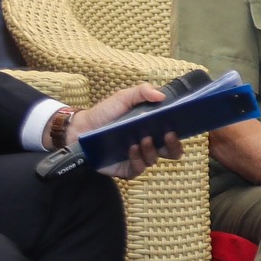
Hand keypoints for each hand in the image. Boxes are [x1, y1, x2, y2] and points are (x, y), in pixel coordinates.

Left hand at [67, 83, 184, 179]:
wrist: (81, 128)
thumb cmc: (104, 113)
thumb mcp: (123, 97)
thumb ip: (142, 91)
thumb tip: (162, 96)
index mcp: (152, 129)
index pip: (173, 135)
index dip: (180, 135)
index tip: (178, 127)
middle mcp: (148, 145)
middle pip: (171, 152)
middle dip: (174, 146)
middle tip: (169, 135)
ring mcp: (137, 158)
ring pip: (154, 159)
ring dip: (152, 150)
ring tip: (144, 139)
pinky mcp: (126, 169)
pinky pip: (138, 169)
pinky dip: (138, 159)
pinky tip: (132, 148)